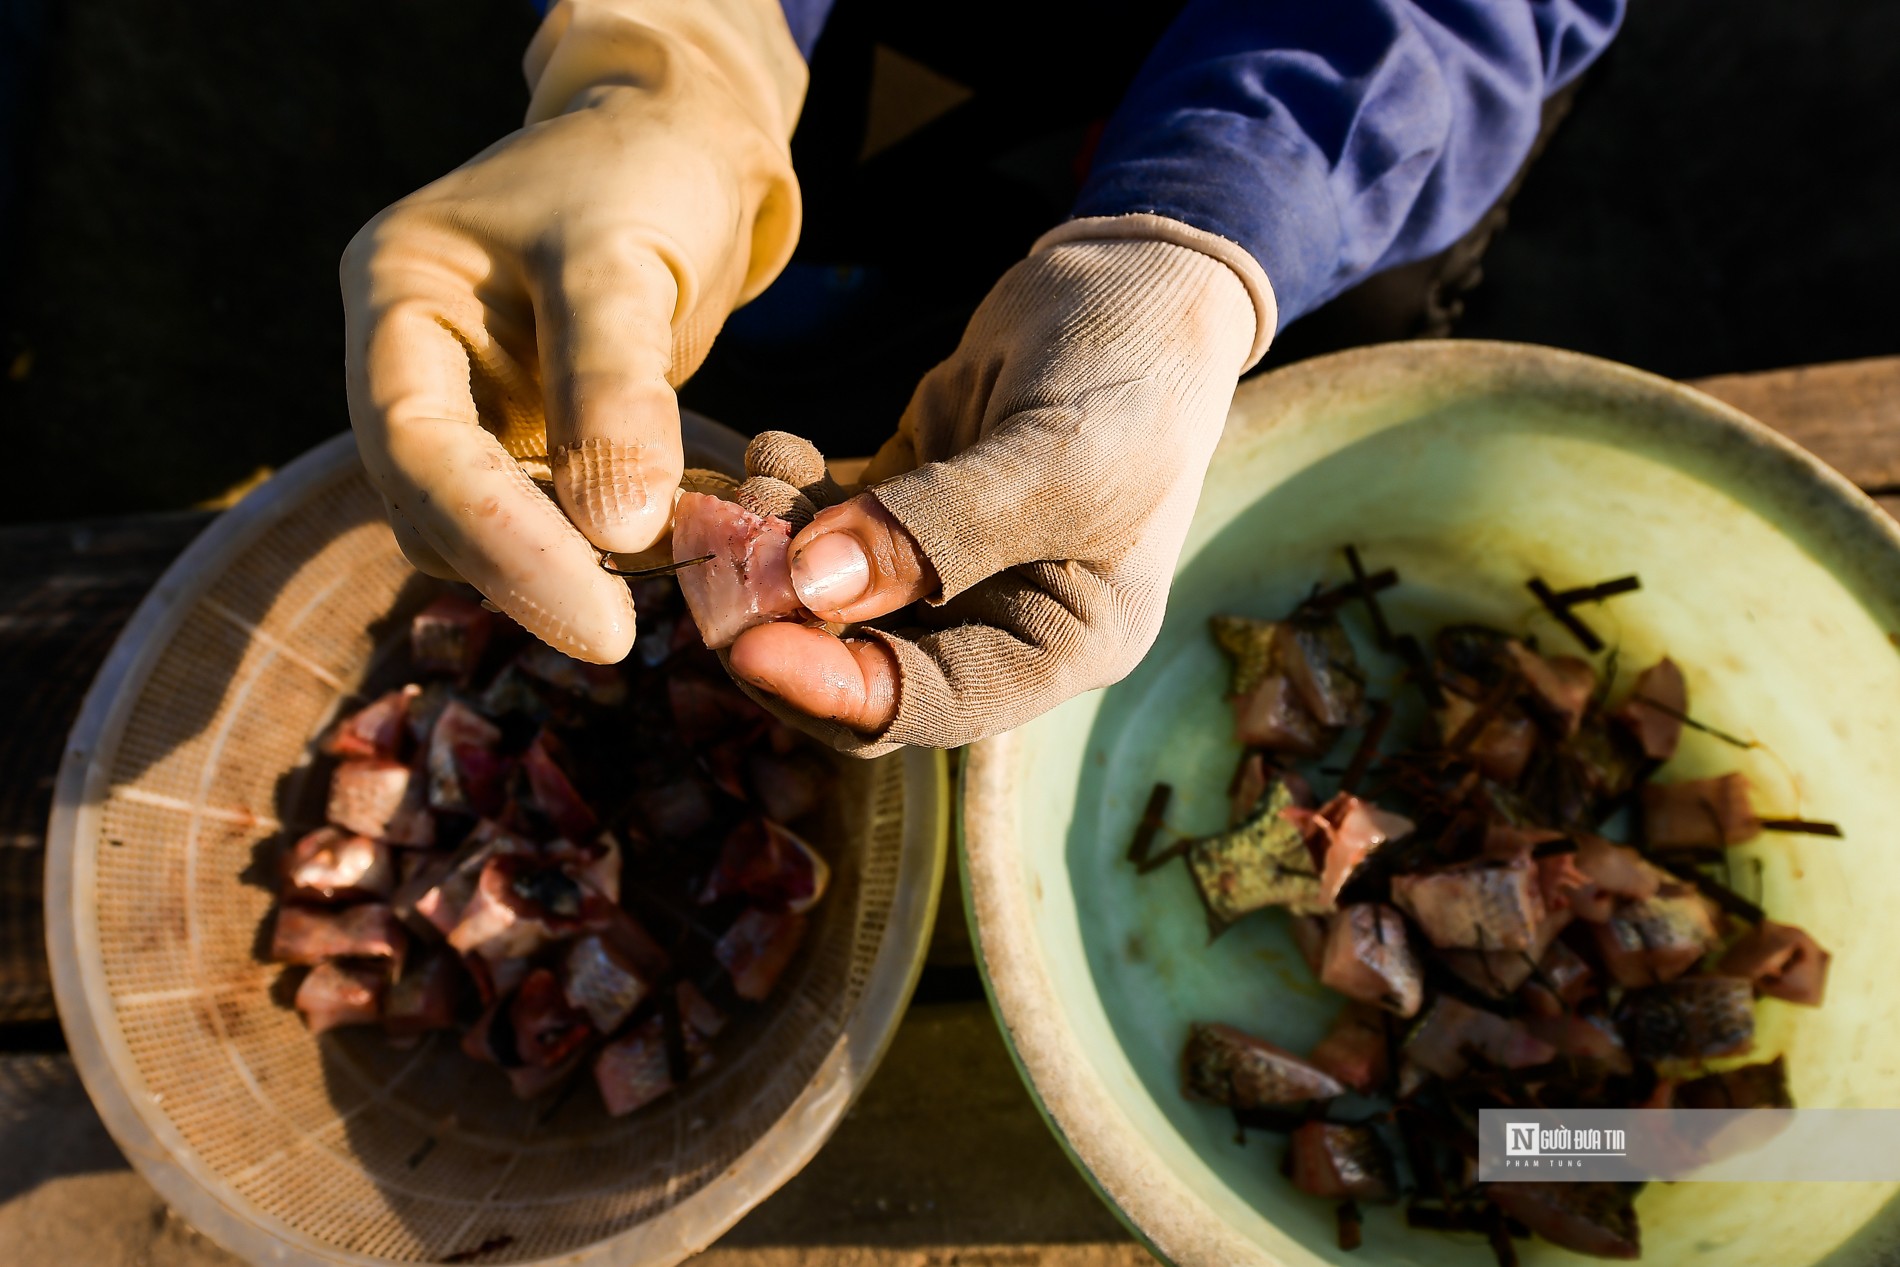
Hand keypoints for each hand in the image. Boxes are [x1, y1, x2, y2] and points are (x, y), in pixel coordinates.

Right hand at [342, 0, 803, 662]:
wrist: (679, 147)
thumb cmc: (643, 173)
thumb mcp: (622, 260)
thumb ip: (614, 386)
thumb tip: (615, 532)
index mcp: (396, 295)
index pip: (417, 443)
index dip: (495, 540)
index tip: (590, 618)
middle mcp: (412, 364)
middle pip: (434, 503)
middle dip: (525, 572)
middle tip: (619, 635)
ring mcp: (466, 408)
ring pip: (486, 528)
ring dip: (564, 571)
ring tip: (661, 590)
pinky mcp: (526, 443)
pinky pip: (548, 520)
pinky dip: (603, 550)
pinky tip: (666, 562)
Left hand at [726, 215, 1276, 752]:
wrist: (1138, 276)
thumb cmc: (1134, 370)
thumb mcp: (1059, 455)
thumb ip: (940, 527)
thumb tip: (810, 588)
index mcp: (1063, 646)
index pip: (931, 705)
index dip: (832, 689)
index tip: (745, 644)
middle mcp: (1000, 624)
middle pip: (860, 668)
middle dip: (778, 617)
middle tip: (719, 548)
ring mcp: (947, 571)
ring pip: (826, 603)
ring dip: (769, 549)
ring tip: (749, 475)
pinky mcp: (906, 512)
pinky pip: (822, 535)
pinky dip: (783, 501)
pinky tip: (773, 449)